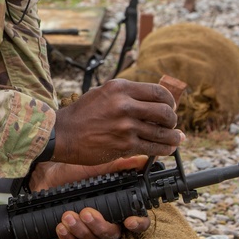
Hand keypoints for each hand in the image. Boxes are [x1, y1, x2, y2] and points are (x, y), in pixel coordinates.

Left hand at [29, 157, 150, 238]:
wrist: (47, 176)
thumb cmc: (74, 172)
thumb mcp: (95, 167)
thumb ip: (118, 166)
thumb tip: (141, 159)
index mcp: (117, 206)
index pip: (138, 221)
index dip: (138, 224)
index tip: (129, 222)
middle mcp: (107, 222)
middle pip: (113, 234)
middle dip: (99, 225)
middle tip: (86, 213)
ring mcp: (90, 232)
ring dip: (81, 230)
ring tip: (67, 215)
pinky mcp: (73, 238)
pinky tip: (61, 227)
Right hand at [51, 78, 183, 165]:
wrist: (62, 134)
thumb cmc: (81, 114)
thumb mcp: (102, 93)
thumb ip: (126, 95)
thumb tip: (153, 101)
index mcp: (120, 88)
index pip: (158, 92)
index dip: (170, 101)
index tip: (170, 107)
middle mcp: (124, 105)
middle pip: (165, 112)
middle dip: (172, 120)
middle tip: (171, 124)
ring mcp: (126, 126)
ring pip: (163, 132)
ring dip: (173, 137)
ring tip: (175, 138)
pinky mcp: (125, 145)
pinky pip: (153, 148)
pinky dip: (165, 149)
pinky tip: (167, 148)